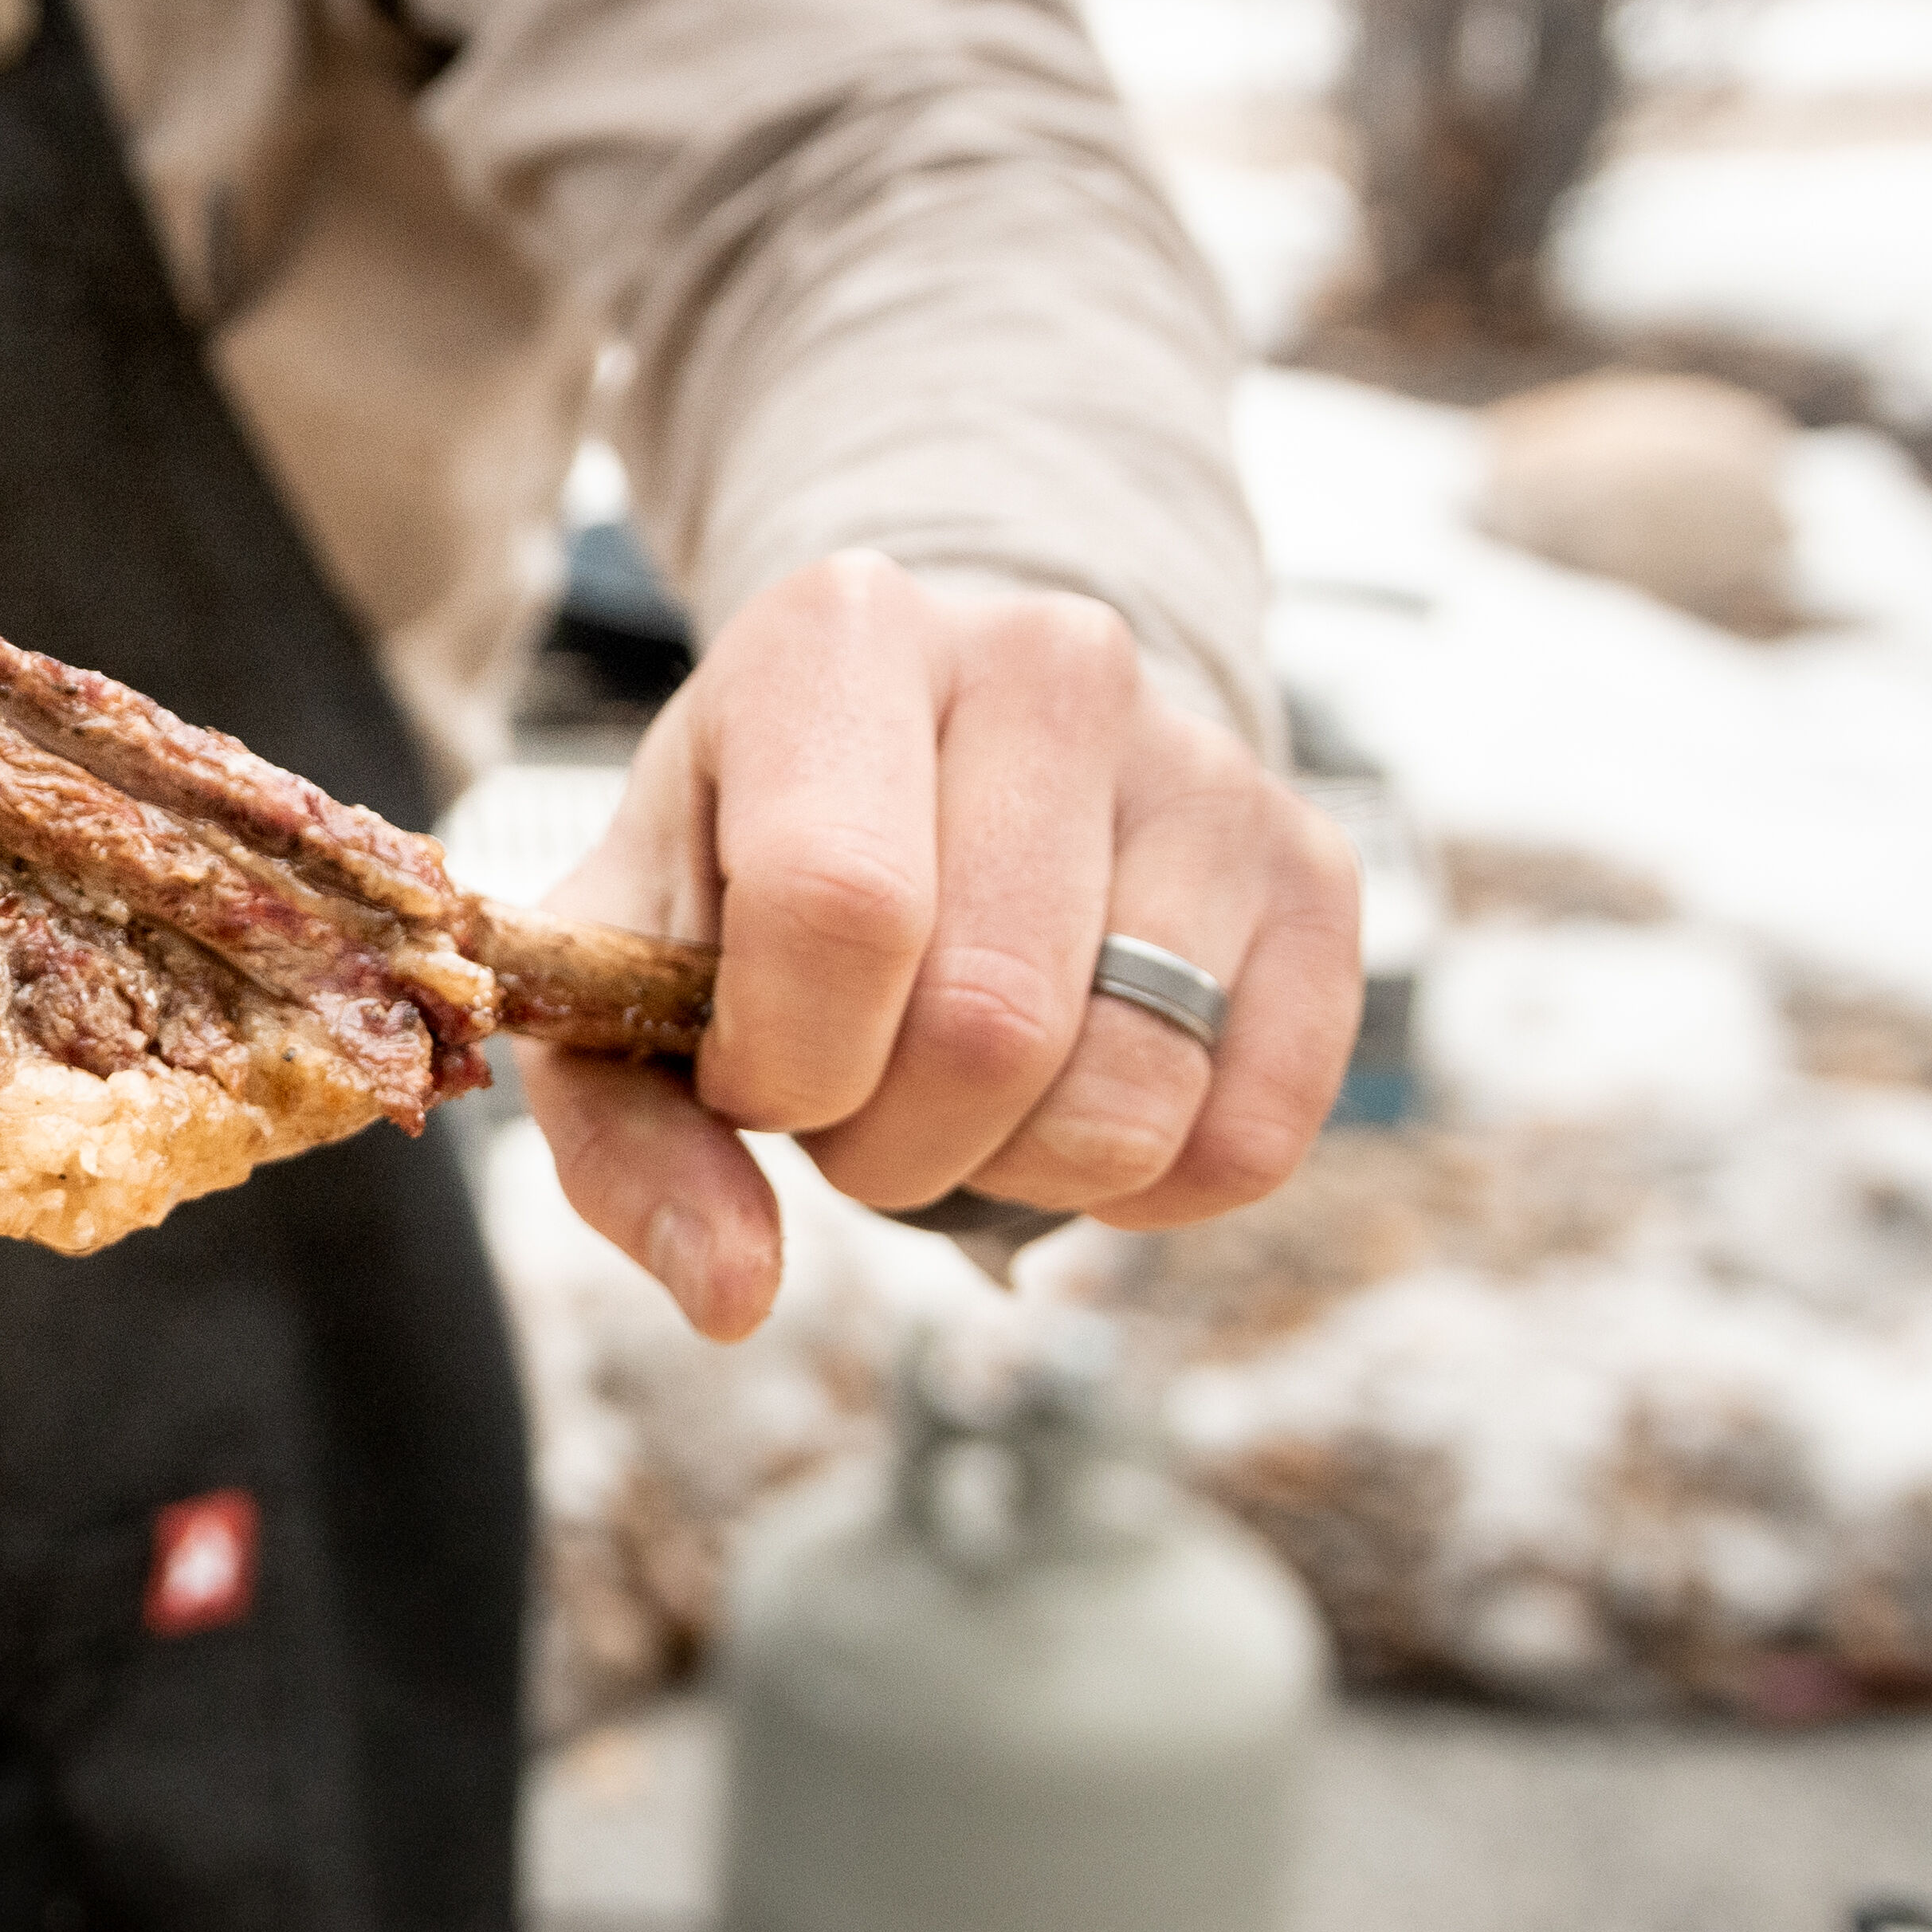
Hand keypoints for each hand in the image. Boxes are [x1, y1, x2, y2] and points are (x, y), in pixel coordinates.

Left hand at [515, 553, 1360, 1338]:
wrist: (932, 744)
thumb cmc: (749, 856)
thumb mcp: (626, 956)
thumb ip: (619, 1133)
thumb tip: (733, 1295)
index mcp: (841, 636)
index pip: (841, 908)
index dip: (786, 1059)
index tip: (751, 1067)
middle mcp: (1048, 660)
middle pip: (991, 1021)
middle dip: (888, 1140)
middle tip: (851, 1095)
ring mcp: (1204, 760)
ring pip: (1131, 1093)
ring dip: (1013, 1167)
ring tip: (952, 1086)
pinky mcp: (1312, 867)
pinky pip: (1254, 1133)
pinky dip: (1144, 1190)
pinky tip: (1067, 1104)